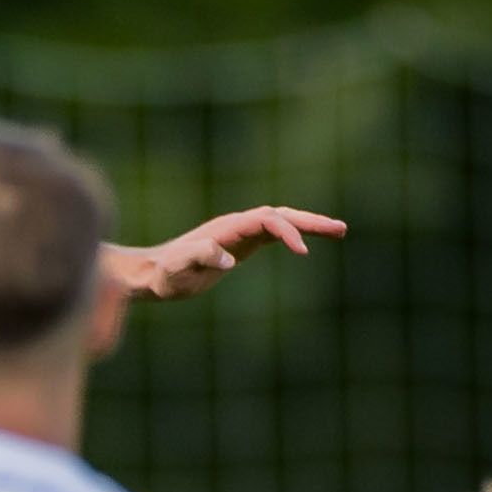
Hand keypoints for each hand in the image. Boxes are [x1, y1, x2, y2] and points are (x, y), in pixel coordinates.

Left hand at [117, 206, 344, 300]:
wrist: (151, 274)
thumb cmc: (164, 276)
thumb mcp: (177, 270)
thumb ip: (199, 258)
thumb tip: (226, 258)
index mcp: (225, 230)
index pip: (266, 221)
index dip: (286, 233)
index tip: (304, 252)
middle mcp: (235, 225)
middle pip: (279, 215)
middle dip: (310, 221)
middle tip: (340, 229)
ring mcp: (238, 233)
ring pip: (280, 221)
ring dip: (308, 225)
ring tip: (339, 231)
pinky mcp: (240, 243)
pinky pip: (273, 233)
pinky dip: (294, 234)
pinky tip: (310, 242)